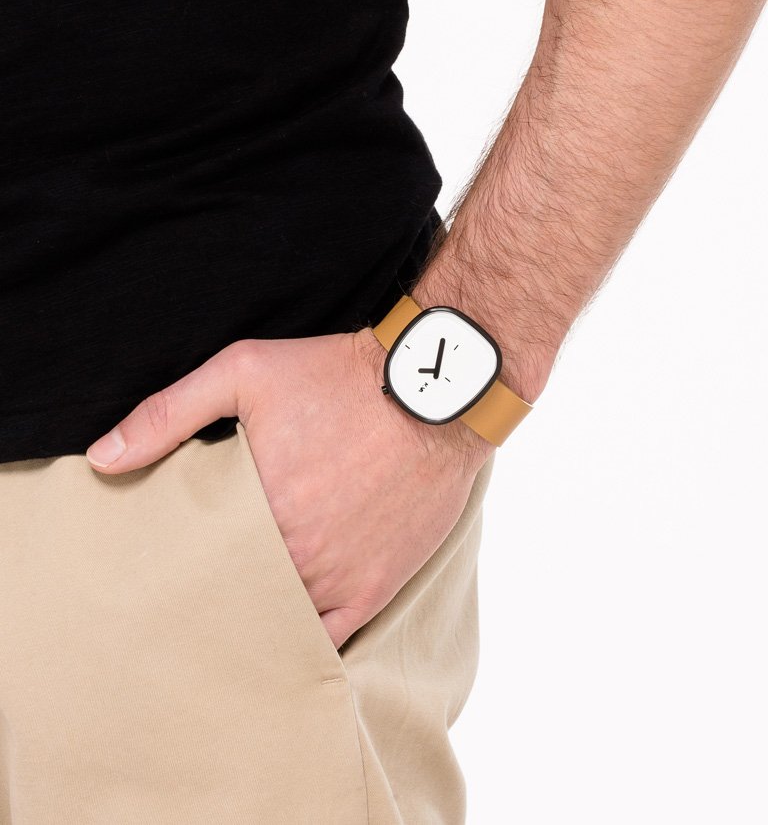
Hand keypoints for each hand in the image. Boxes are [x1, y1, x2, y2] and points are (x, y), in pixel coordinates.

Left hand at [85, 326, 494, 648]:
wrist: (433, 390)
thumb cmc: (336, 377)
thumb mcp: (244, 372)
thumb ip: (168, 413)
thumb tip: (102, 457)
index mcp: (258, 508)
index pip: (196, 564)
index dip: (177, 569)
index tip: (162, 570)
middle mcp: (297, 554)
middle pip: (235, 595)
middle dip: (214, 595)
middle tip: (189, 597)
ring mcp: (340, 577)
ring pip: (279, 623)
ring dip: (256, 619)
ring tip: (231, 617)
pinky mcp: (378, 586)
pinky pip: (332, 638)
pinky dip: (304, 641)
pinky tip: (281, 636)